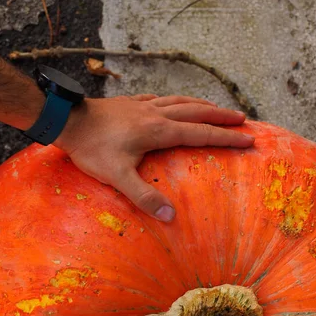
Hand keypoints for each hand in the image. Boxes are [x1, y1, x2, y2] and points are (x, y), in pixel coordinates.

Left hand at [54, 95, 253, 221]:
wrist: (67, 121)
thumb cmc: (92, 149)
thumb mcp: (117, 177)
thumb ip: (144, 197)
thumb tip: (171, 217)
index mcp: (159, 131)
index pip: (201, 133)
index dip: (227, 137)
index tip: (248, 139)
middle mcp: (156, 114)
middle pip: (197, 112)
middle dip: (222, 116)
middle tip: (243, 119)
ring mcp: (144, 106)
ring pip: (181, 101)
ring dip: (203, 105)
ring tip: (218, 108)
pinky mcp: (132, 104)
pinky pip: (162, 98)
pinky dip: (177, 100)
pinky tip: (175, 103)